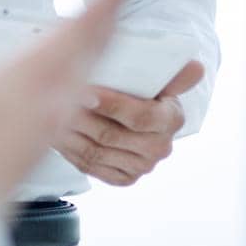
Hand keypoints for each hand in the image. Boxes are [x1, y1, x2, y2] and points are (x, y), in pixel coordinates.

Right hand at [0, 0, 127, 210]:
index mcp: (35, 75)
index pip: (84, 25)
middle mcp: (55, 100)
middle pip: (96, 52)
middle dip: (110, 18)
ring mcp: (52, 126)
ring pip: (89, 78)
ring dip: (99, 48)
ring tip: (101, 30)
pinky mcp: (41, 144)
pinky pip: (76, 101)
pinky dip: (82, 76)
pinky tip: (68, 82)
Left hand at [54, 59, 204, 186]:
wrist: (134, 117)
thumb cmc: (144, 90)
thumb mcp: (158, 78)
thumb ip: (173, 73)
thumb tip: (196, 67)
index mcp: (171, 119)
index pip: (140, 116)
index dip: (112, 104)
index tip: (87, 90)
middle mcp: (159, 147)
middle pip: (112, 135)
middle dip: (82, 116)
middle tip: (57, 99)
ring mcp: (140, 165)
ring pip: (96, 150)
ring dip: (70, 131)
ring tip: (49, 111)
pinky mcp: (122, 177)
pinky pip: (90, 166)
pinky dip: (70, 148)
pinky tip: (55, 130)